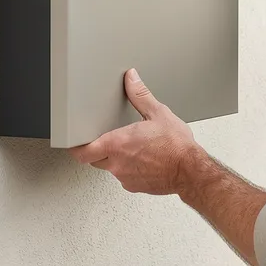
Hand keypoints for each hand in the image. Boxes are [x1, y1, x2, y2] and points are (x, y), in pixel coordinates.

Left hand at [69, 70, 197, 194]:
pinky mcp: (135, 186)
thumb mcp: (158, 113)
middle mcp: (117, 163)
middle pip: (93, 159)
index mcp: (117, 144)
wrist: (190, 170)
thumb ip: (140, 95)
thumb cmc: (176, 146)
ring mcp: (125, 177)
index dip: (74, 147)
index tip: (74, 141)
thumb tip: (131, 78)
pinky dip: (129, 168)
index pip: (82, 151)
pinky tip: (143, 159)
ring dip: (116, 158)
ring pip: (110, 167)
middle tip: (105, 139)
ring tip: (133, 148)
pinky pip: (124, 176)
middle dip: (96, 149)